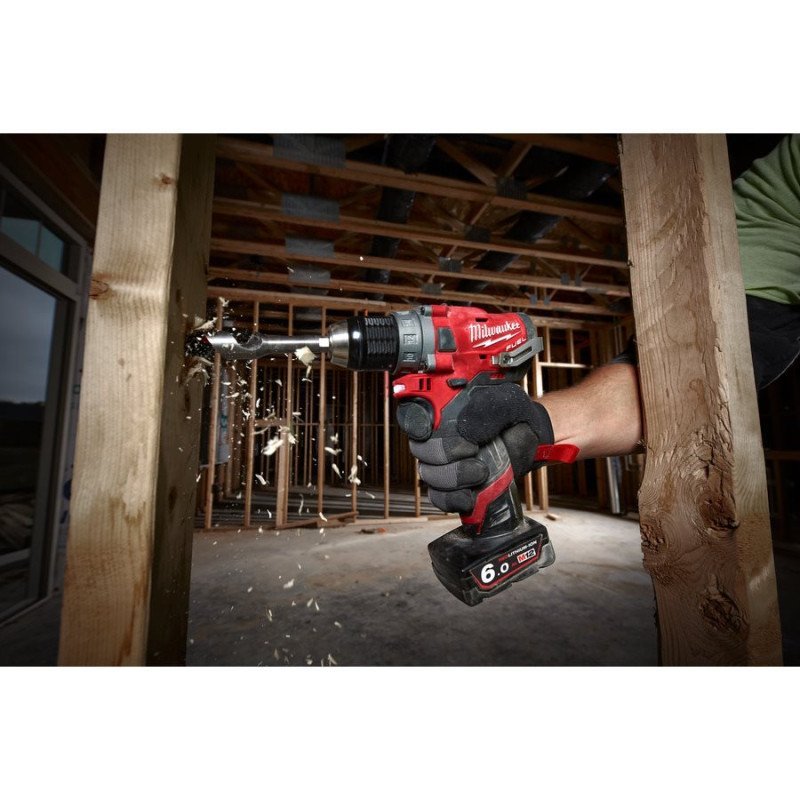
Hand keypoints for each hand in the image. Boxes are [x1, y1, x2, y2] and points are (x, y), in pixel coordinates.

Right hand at [396, 383, 553, 513]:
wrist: (530, 440)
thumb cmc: (514, 416)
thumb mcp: (507, 403)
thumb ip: (486, 409)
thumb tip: (464, 430)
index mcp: (444, 408)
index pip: (412, 412)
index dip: (412, 422)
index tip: (427, 430)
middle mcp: (436, 435)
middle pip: (419, 448)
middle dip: (444, 453)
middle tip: (472, 450)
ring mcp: (442, 463)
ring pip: (428, 474)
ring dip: (454, 477)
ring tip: (482, 471)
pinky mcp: (451, 487)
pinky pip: (438, 498)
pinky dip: (452, 500)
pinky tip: (470, 496)